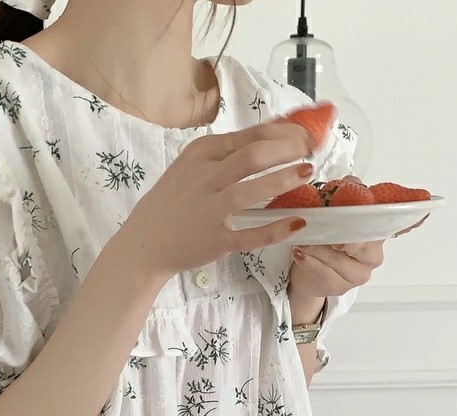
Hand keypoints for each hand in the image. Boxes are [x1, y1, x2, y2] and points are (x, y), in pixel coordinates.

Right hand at [121, 118, 317, 282]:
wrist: (144, 242)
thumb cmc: (173, 201)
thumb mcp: (193, 166)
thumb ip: (229, 151)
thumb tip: (274, 132)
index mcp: (201, 154)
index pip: (251, 135)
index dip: (285, 132)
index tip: (306, 133)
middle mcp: (205, 178)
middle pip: (255, 155)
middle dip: (290, 150)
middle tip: (311, 151)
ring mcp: (209, 210)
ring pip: (253, 189)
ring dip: (285, 179)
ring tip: (307, 173)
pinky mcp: (215, 240)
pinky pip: (251, 234)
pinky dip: (277, 229)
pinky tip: (298, 222)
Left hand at [288, 175, 430, 307]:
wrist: (311, 269)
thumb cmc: (328, 238)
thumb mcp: (337, 210)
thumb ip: (348, 193)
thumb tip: (350, 182)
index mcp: (379, 231)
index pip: (391, 222)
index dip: (375, 217)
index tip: (361, 210)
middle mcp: (373, 254)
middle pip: (361, 243)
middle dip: (340, 234)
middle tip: (322, 225)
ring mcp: (359, 274)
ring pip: (340, 259)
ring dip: (318, 248)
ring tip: (303, 239)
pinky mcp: (340, 286)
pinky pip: (324, 274)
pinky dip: (310, 262)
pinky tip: (300, 254)